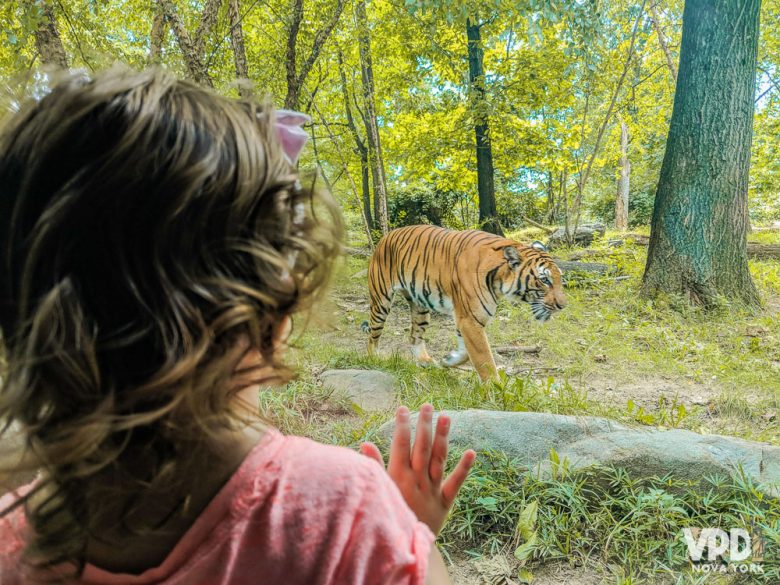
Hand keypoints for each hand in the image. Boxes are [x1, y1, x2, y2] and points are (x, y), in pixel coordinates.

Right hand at [360, 404, 475, 535]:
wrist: (403, 546)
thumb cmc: (389, 514)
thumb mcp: (379, 491)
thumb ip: (374, 467)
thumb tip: (365, 443)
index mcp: (398, 476)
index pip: (400, 445)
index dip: (401, 425)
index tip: (402, 409)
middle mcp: (416, 480)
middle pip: (421, 447)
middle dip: (424, 424)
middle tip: (428, 406)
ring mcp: (432, 490)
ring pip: (438, 459)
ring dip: (443, 437)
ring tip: (447, 417)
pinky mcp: (445, 502)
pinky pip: (455, 483)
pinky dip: (463, 468)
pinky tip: (471, 452)